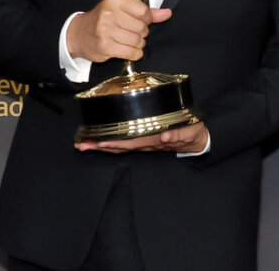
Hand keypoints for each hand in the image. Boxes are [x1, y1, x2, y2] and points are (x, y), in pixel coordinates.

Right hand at [67, 0, 170, 62]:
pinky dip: (134, 53)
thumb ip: (146, 11)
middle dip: (141, 33)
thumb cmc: (103, 20)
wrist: (78, 34)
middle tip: (130, 32)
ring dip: (137, 44)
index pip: (144, 11)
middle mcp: (109, 14)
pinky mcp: (105, 46)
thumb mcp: (122, 9)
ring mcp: (106, 31)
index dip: (146, 19)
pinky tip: (126, 49)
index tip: (139, 21)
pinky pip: (132, 53)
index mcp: (115, 1)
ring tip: (127, 41)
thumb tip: (167, 13)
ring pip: (138, 41)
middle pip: (142, 28)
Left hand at [75, 121, 208, 153]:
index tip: (97, 142)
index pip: (130, 143)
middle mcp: (146, 144)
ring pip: (120, 147)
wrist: (197, 141)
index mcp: (154, 140)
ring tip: (85, 144)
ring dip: (102, 146)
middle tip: (81, 145)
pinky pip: (125, 144)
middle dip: (100, 147)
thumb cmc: (192, 134)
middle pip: (119, 147)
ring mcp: (144, 144)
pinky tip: (101, 142)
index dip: (113, 143)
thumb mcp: (189, 132)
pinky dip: (111, 143)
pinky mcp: (145, 141)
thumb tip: (165, 135)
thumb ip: (178, 134)